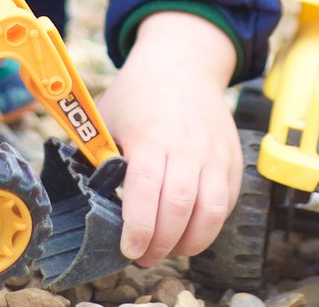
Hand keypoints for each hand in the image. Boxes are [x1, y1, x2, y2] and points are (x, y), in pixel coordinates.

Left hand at [96, 11, 242, 266]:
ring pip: (211, 213)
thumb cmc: (137, 95)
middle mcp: (187, 147)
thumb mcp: (107, 119)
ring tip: (169, 249)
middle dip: (161, 244)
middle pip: (180, 209)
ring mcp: (214, 154)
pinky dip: (209, 225)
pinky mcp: (232, 159)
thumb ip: (98, 159)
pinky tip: (189, 229)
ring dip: (189, 242)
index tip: (129, 249)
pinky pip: (226, 203)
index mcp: (150, 137)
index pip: (147, 192)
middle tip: (144, 257)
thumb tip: (85, 203)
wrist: (183, 62)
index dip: (139, 228)